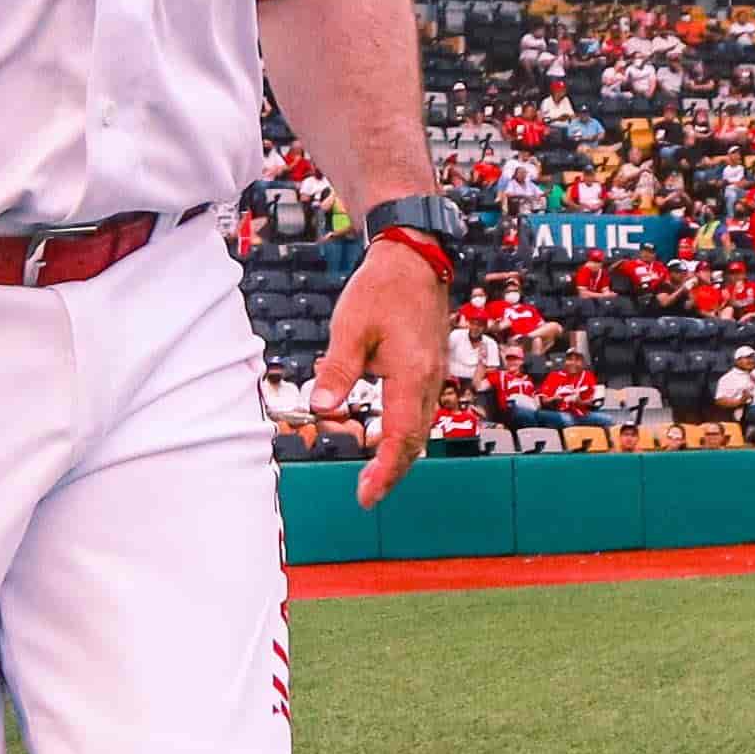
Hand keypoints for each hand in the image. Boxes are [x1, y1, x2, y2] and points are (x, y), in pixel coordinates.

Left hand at [318, 234, 451, 504]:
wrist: (414, 258)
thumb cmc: (381, 289)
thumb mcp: (350, 327)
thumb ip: (337, 370)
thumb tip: (320, 408)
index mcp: (411, 374)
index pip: (401, 437)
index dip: (385, 471)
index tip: (367, 495)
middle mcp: (430, 380)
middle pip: (416, 441)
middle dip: (392, 470)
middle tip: (366, 491)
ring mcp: (434, 374)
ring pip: (421, 428)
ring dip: (398, 452)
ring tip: (372, 470)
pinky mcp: (431, 367)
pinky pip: (421, 411)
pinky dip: (404, 431)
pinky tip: (384, 433)